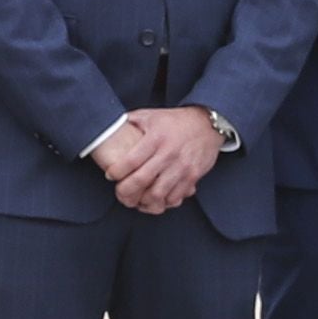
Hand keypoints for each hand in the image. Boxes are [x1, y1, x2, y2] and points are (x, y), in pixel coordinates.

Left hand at [92, 107, 221, 215]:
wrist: (207, 124)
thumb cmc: (175, 121)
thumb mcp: (151, 115)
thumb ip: (130, 121)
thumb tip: (110, 127)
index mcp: (155, 138)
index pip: (130, 161)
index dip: (116, 172)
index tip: (110, 175)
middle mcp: (169, 154)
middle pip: (141, 181)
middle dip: (125, 192)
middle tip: (119, 193)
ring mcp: (182, 167)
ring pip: (158, 194)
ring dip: (143, 202)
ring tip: (135, 201)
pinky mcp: (193, 177)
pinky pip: (175, 197)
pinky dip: (163, 203)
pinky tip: (154, 200)